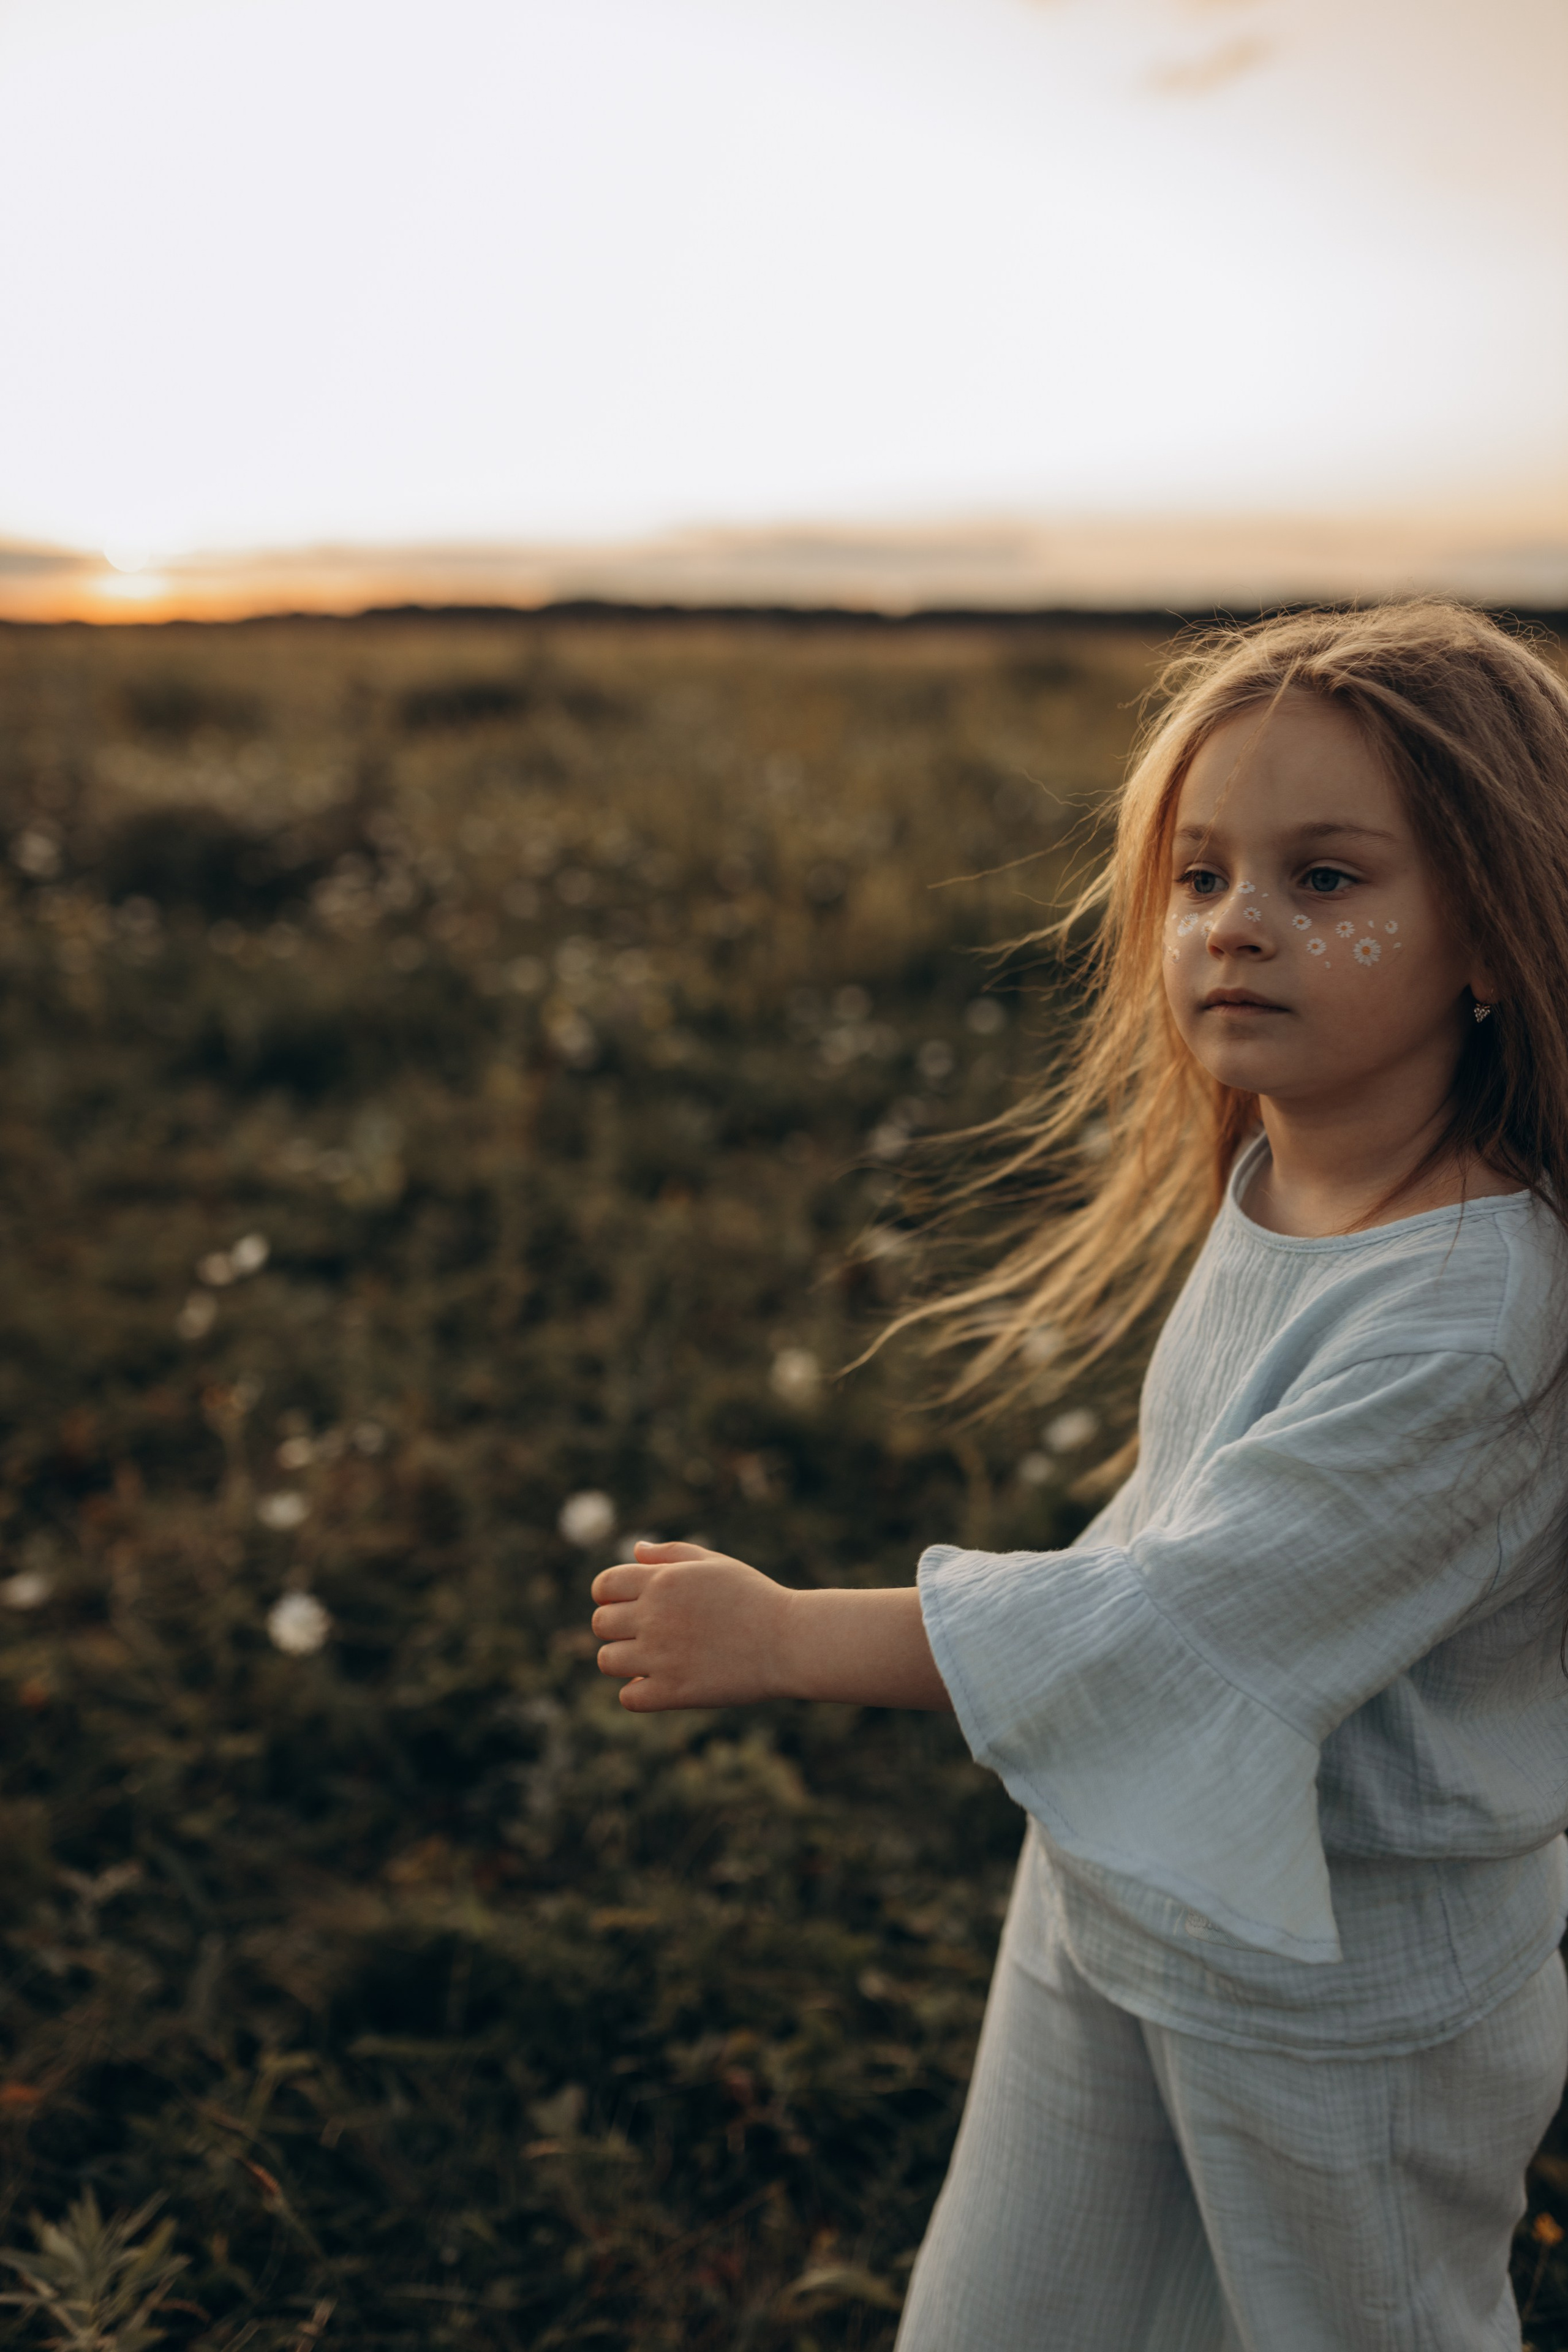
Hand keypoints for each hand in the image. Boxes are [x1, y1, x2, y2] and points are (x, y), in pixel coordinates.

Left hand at [590, 1539, 793, 1711]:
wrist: (789, 1640)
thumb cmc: (754, 1597)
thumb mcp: (714, 1563)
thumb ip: (670, 1553)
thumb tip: (635, 1550)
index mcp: (662, 1581)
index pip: (603, 1585)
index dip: (608, 1595)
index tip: (625, 1605)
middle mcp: (655, 1616)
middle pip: (599, 1623)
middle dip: (616, 1628)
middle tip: (643, 1634)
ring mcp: (661, 1656)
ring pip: (607, 1661)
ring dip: (623, 1660)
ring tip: (650, 1659)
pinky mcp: (673, 1692)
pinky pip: (628, 1697)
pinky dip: (637, 1693)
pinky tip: (658, 1684)